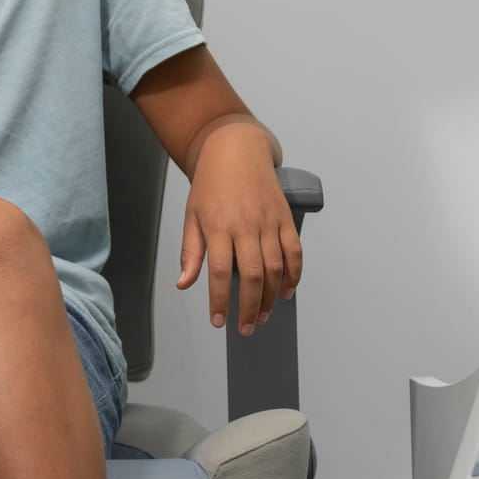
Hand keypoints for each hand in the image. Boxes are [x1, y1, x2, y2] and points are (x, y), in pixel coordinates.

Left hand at [175, 122, 303, 335]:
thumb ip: (190, 252)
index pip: (217, 272)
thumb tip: (184, 284)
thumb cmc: (210, 186)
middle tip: (245, 327)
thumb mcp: (191, 216)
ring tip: (261, 316)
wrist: (236, 151)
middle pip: (252, 276)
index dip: (219, 300)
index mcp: (218, 226)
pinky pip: (295, 253)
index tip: (218, 321)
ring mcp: (269, 222)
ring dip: (270, 297)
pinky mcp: (286, 218)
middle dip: (249, 307)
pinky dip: (294, 276)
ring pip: (276, 268)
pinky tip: (285, 293)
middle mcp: (246, 225)